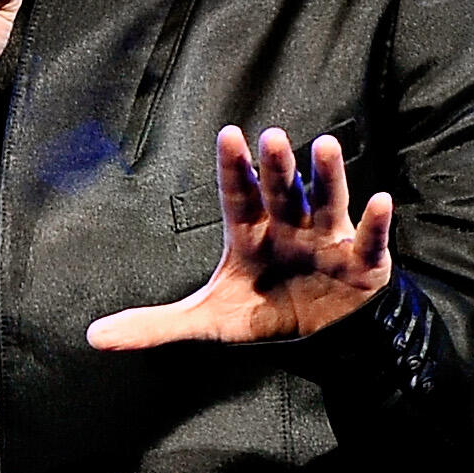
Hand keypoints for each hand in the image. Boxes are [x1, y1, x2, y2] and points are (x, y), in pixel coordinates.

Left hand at [87, 127, 395, 348]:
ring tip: (324, 146)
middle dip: (277, 167)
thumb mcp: (207, 322)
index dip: (234, 168)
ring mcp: (328, 240)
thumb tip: (94, 337)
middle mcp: (290, 227)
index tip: (228, 134)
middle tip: (271, 136)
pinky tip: (379, 201)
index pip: (239, 196)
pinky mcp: (363, 262)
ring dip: (327, 176)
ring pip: (327, 202)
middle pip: (282, 192)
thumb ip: (155, 325)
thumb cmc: (264, 314)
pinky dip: (375, 222)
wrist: (322, 338)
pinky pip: (369, 239)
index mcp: (251, 235)